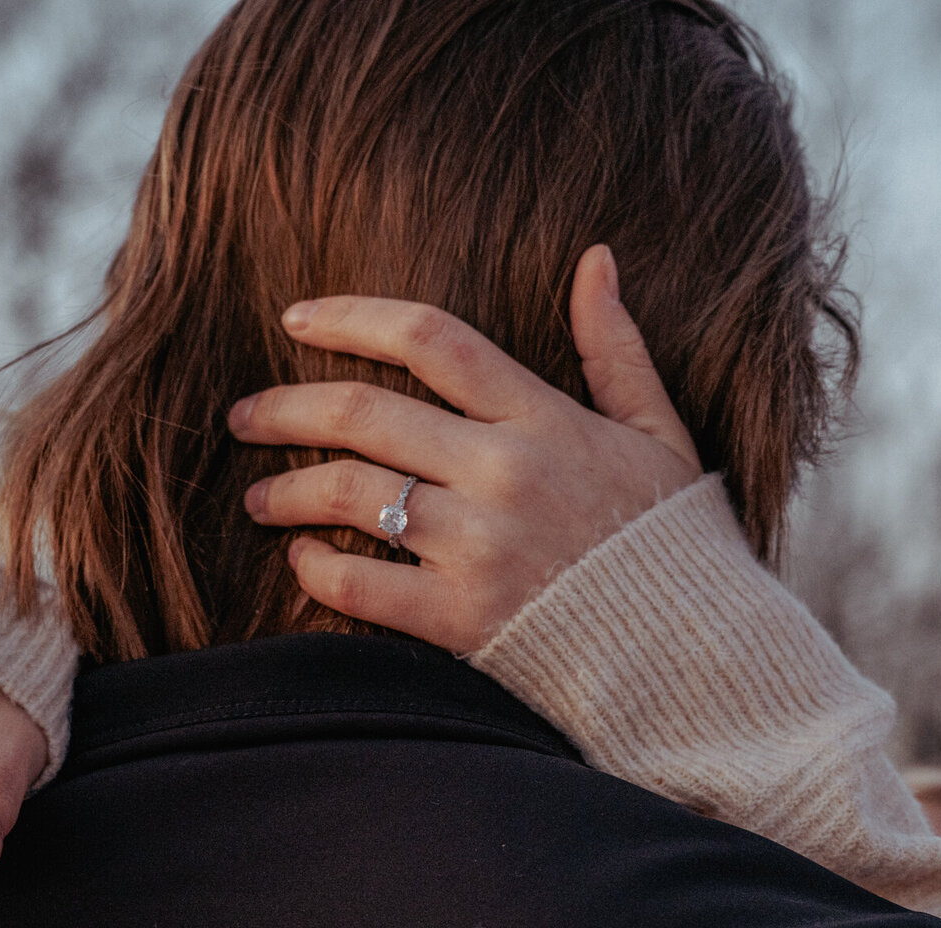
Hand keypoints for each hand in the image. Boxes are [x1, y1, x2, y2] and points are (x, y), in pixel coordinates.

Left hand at [229, 245, 702, 651]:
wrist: (695, 656)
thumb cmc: (670, 540)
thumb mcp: (660, 432)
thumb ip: (616, 348)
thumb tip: (596, 258)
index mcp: (544, 418)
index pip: (429, 340)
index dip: (350, 318)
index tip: (294, 318)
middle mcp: (505, 472)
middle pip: (364, 413)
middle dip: (285, 408)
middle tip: (244, 416)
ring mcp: (482, 546)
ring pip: (350, 496)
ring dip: (286, 490)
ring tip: (258, 497)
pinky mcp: (464, 619)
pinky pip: (362, 586)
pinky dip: (318, 571)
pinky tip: (302, 562)